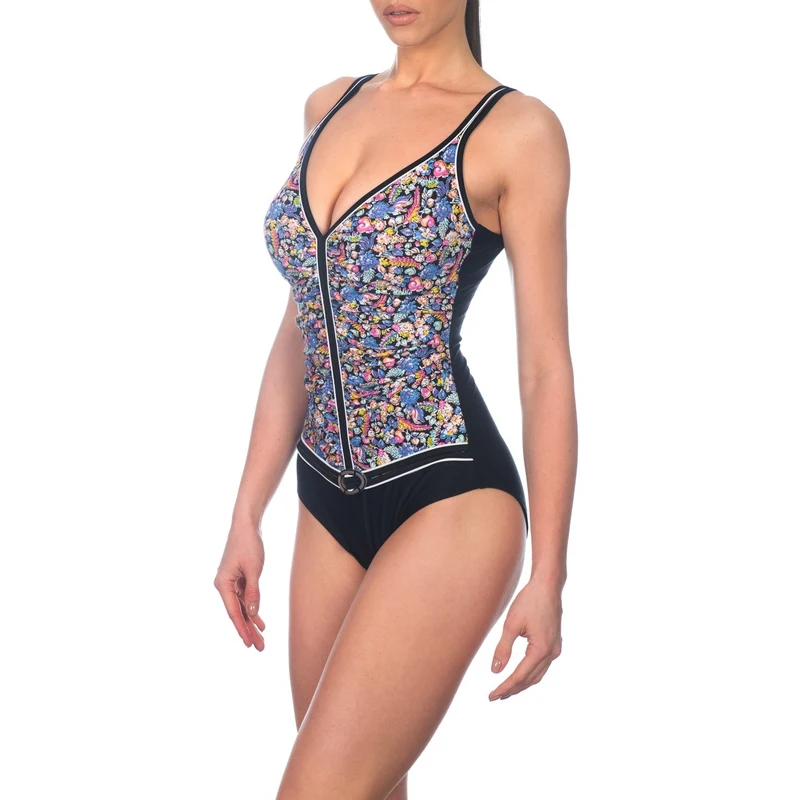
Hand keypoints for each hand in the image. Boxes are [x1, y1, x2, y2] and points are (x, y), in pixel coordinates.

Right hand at [213, 523, 265, 650]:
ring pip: (242, 608)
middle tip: (259, 648)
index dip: (242, 629)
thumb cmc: (248, 544)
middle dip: (248, 631)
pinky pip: (245, 599)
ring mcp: (231, 583)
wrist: (246, 526)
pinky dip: (253, 609)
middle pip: (237, 613)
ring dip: (252, 623)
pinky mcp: (238, 579)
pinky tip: (260, 622)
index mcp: (223, 584)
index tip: (249, 644)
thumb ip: (253, 591)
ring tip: (261, 639)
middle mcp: (224, 586)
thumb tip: (252, 612)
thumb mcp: (253, 569)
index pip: (233, 612)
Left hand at [488, 576, 562, 700]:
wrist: (547, 585)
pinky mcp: (555, 644)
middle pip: (530, 679)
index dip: (504, 687)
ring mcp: (556, 649)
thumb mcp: (511, 624)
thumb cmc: (528, 601)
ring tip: (505, 690)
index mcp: (541, 649)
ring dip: (522, 684)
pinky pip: (542, 665)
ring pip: (538, 674)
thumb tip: (495, 671)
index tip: (491, 696)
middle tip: (495, 696)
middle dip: (513, 689)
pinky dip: (530, 673)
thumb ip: (503, 648)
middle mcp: (552, 652)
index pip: (520, 676)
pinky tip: (520, 674)